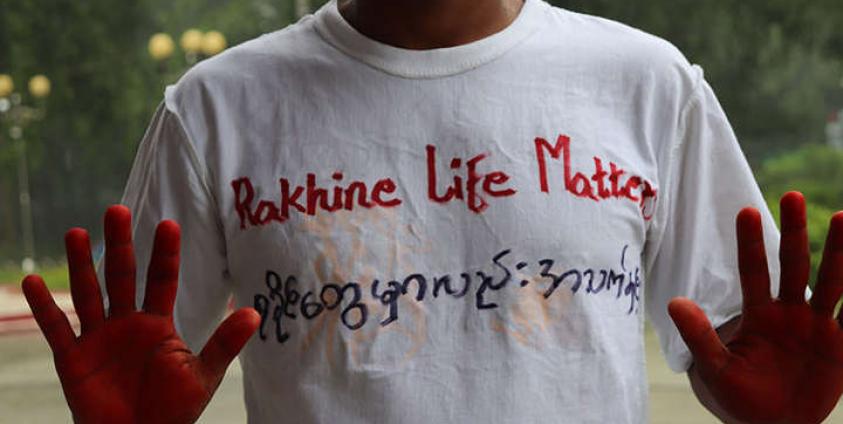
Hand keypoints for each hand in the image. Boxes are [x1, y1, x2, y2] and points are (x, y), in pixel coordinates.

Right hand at [23, 205, 258, 423]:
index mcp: (158, 323)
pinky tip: (32, 282)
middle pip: (121, 275)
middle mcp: (127, 323)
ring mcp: (98, 338)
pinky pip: (56, 329)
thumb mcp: (202, 374)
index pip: (162, 279)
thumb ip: (225, 343)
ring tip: (74, 232)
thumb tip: (255, 313)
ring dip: (80, 265)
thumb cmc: (172, 409)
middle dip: (119, 244)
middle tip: (116, 210)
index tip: (169, 223)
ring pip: (88, 293)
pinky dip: (44, 307)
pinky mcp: (73, 359)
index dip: (165, 253)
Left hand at [669, 192, 842, 423]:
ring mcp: (818, 326)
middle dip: (794, 231)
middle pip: (794, 264)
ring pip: (831, 281)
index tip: (745, 211)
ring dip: (839, 252)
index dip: (750, 242)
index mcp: (759, 314)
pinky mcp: (841, 345)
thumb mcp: (715, 368)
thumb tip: (673, 302)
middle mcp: (790, 312)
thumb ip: (698, 336)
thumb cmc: (738, 395)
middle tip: (791, 195)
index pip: (754, 271)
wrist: (771, 423)